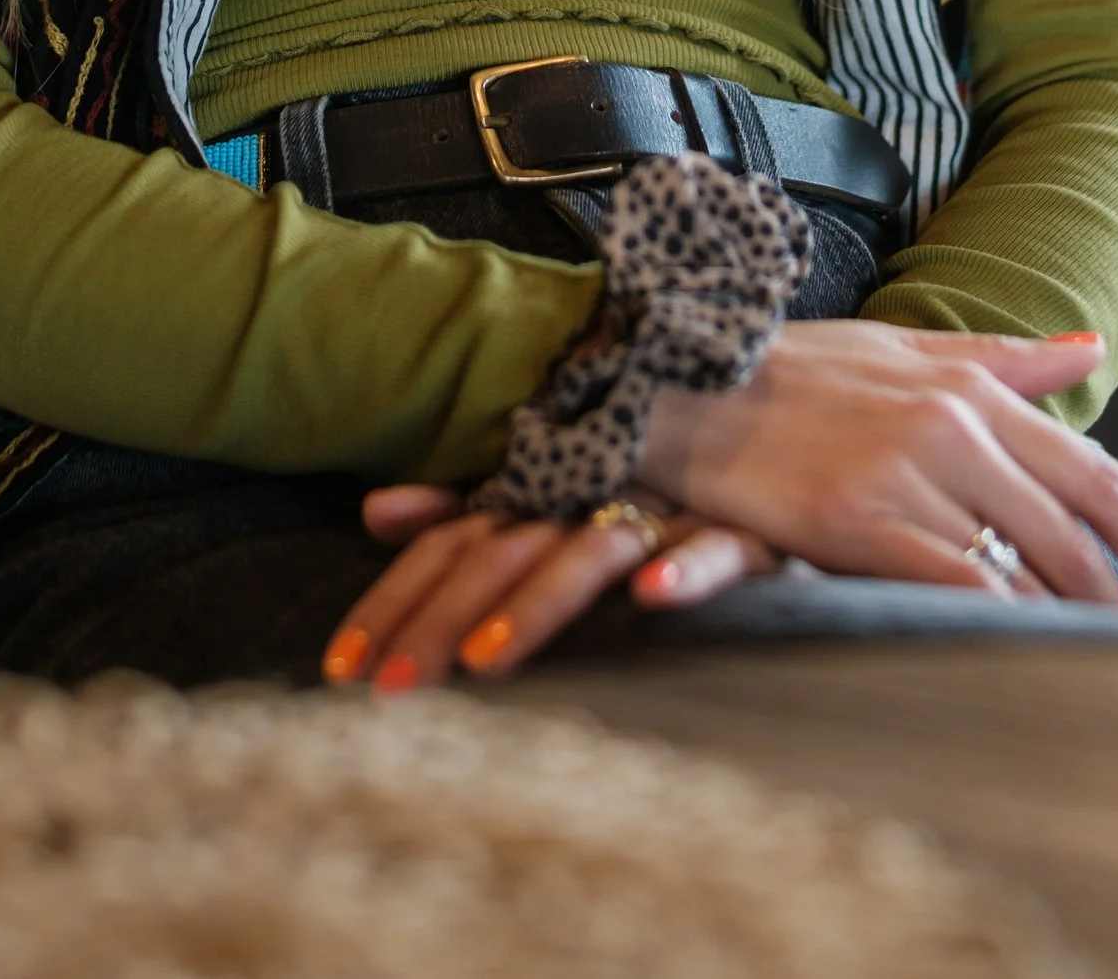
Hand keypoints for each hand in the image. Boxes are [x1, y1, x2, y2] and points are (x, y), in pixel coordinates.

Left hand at [322, 485, 778, 690]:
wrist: (778, 425)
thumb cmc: (656, 478)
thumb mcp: (560, 496)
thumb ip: (470, 506)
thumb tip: (372, 509)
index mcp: (546, 486)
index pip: (452, 541)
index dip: (394, 598)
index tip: (338, 668)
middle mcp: (592, 492)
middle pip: (499, 553)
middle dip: (438, 621)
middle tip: (387, 693)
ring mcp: (663, 507)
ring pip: (589, 553)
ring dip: (539, 605)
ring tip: (487, 660)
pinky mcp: (741, 525)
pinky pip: (714, 547)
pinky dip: (686, 572)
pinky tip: (654, 601)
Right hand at [639, 320, 1117, 618]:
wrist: (687, 376)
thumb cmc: (794, 369)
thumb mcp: (904, 348)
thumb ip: (1005, 358)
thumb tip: (1091, 346)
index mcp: (973, 389)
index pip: (1096, 475)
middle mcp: (955, 427)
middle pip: (1077, 531)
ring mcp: (910, 473)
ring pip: (1024, 565)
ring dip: (1075, 625)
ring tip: (1114, 673)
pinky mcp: (861, 519)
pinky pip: (957, 583)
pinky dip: (1003, 625)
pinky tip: (1028, 659)